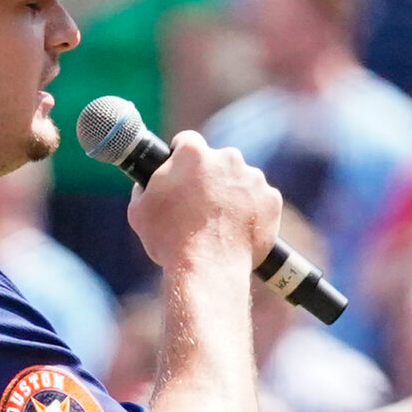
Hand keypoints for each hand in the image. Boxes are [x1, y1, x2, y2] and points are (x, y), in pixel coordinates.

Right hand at [125, 132, 280, 272]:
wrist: (208, 269)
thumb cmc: (170, 241)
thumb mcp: (139, 210)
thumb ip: (144, 186)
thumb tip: (148, 182)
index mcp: (193, 153)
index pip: (187, 142)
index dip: (182, 157)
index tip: (182, 171)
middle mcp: (227, 157)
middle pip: (218, 160)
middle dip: (211, 176)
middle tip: (202, 204)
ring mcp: (253, 178)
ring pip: (242, 179)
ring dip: (234, 193)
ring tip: (222, 222)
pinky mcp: (272, 199)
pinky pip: (262, 200)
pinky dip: (254, 211)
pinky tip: (239, 228)